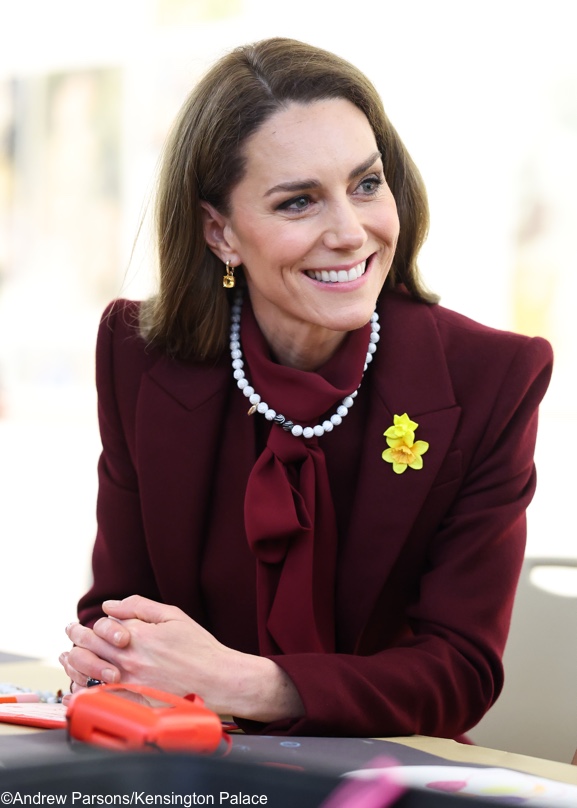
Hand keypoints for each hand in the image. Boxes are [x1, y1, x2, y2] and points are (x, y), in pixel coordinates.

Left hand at [61, 595, 303, 721]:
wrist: (218, 680)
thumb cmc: (200, 648)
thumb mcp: (173, 615)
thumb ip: (139, 606)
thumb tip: (110, 605)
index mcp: (138, 635)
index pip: (101, 626)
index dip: (94, 623)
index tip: (88, 623)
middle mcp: (130, 659)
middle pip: (90, 647)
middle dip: (77, 638)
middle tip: (70, 633)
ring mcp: (130, 683)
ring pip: (89, 671)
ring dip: (75, 662)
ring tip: (69, 657)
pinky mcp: (133, 702)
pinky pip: (99, 695)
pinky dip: (86, 687)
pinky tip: (81, 682)